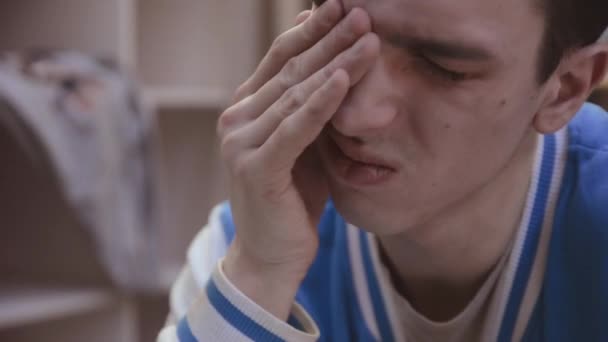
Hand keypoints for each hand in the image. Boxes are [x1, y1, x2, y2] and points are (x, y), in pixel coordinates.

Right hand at [219, 0, 379, 318]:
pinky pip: (295, 129)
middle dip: (329, 39)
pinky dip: (320, 104)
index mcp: (246, 109)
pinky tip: (344, 79)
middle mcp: (237, 119)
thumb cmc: (292, 198)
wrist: (271, 253)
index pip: (280, 59)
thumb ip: (310, 109)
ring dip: (336, 64)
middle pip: (290, 70)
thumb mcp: (304, 145)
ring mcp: (241, 143)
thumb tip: (336, 68)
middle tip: (362, 12)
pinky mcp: (256, 168)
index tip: (341, 7)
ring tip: (368, 39)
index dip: (311, 32)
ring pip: (296, 94)